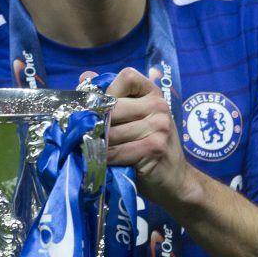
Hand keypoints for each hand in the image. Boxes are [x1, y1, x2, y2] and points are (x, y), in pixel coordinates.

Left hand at [82, 68, 188, 204]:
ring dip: (97, 144)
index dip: (107, 91)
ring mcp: (159, 126)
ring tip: (90, 149)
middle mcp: (159, 105)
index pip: (126, 77)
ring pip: (111, 132)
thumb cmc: (146, 146)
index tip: (99, 108)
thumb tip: (84, 76)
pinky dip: (105, 159)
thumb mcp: (132, 118)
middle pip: (113, 107)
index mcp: (152, 93)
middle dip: (95, 124)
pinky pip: (118, 151)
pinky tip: (102, 162)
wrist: (174, 179)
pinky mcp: (155, 147)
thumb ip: (111, 97)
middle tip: (83, 135)